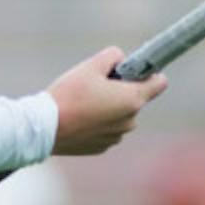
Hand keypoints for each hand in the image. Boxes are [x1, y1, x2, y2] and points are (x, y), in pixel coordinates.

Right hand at [47, 46, 167, 155]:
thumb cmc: (69, 94)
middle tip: (95, 84)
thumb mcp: (90, 66)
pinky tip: (77, 118)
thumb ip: (112, 56)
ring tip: (82, 103)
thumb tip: (120, 60)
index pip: (159, 83)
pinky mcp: (102, 147)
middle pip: (134, 99)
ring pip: (118, 115)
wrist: (44, 128)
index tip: (134, 70)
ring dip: (107, 108)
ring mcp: (116, 137)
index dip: (149, 73)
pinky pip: (105, 130)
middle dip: (119, 90)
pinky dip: (96, 123)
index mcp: (132, 99)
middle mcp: (130, 121)